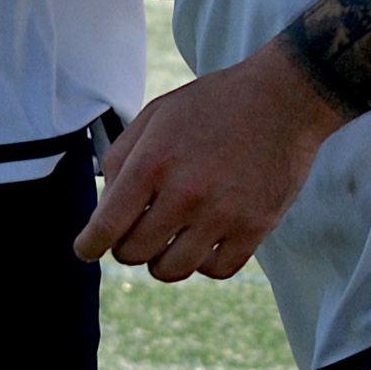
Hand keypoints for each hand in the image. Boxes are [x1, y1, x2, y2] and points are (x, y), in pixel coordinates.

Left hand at [75, 41, 344, 280]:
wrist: (283, 98)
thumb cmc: (213, 105)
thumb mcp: (155, 115)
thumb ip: (122, 160)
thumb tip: (104, 209)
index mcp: (153, 162)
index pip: (106, 227)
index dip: (89, 246)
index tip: (87, 249)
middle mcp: (186, 193)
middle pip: (135, 253)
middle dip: (127, 247)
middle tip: (137, 232)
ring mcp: (223, 214)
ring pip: (172, 270)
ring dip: (163, 260)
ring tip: (169, 239)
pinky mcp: (256, 227)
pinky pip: (217, 270)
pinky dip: (204, 263)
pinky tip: (204, 242)